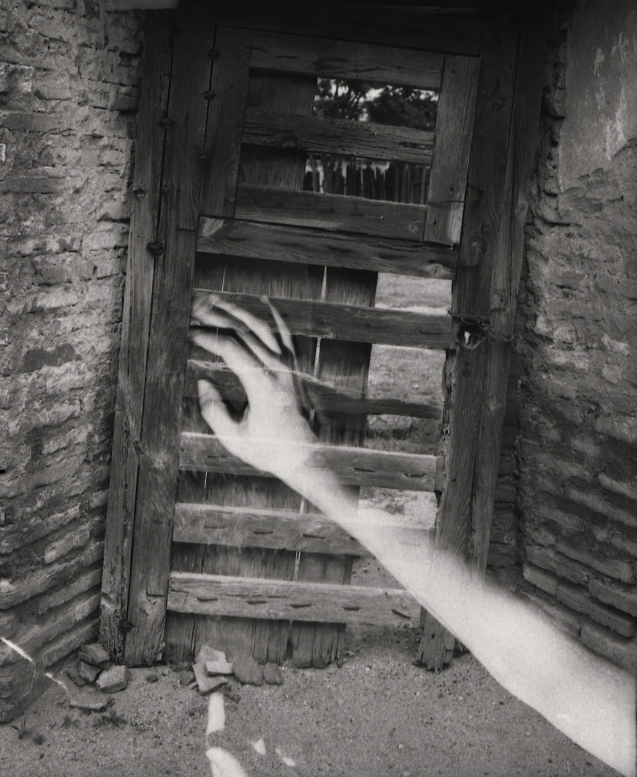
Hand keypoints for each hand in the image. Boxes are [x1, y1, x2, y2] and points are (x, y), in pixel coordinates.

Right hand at [190, 293, 319, 497]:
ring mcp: (289, 365)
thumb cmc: (267, 449)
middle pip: (243, 332)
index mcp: (262, 385)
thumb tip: (202, 382)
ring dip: (237, 311)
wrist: (303, 454)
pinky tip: (262, 301)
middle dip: (215, 317)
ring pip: (261, 327)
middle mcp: (278, 369)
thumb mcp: (233, 438)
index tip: (187, 334)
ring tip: (215, 300)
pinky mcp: (295, 366)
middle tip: (193, 308)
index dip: (206, 338)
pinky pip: (284, 333)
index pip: (230, 348)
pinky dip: (273, 315)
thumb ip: (213, 411)